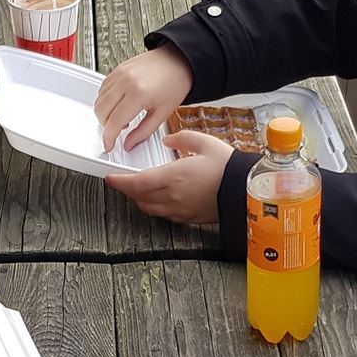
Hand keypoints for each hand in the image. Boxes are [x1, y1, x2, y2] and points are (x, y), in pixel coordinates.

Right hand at [95, 44, 194, 151]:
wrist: (179, 60)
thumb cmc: (175, 83)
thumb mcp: (162, 114)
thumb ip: (143, 132)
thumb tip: (128, 144)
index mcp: (138, 95)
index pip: (113, 123)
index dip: (109, 138)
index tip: (109, 145)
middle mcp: (125, 82)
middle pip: (101, 112)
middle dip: (106, 126)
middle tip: (118, 131)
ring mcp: (120, 74)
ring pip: (99, 100)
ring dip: (105, 113)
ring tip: (121, 117)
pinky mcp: (118, 69)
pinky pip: (102, 89)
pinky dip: (105, 100)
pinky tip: (118, 104)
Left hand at [105, 130, 232, 223]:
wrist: (245, 190)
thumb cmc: (228, 168)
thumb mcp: (205, 143)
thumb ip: (182, 138)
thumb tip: (169, 141)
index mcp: (173, 177)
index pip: (136, 183)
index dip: (119, 181)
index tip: (110, 177)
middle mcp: (172, 196)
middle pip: (138, 197)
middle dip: (127, 189)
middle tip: (122, 181)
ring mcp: (179, 209)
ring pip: (149, 208)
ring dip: (139, 199)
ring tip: (138, 189)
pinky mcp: (188, 217)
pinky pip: (163, 214)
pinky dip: (154, 206)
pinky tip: (158, 198)